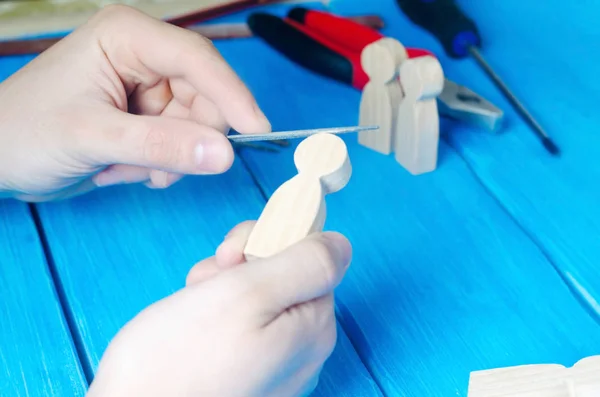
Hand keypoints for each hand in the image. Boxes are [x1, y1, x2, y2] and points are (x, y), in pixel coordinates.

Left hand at [0, 5, 269, 201]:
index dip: (232, 95)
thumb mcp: (93, 136)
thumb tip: (226, 155)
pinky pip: (181, 143)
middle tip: (154, 167)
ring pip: (195, 126)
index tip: (256, 130)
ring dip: (169, 158)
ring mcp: (147, 88)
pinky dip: (161, 164)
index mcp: (128, 36)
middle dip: (186, 139)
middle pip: (204, 96)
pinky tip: (125, 168)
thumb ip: (161, 145)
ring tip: (126, 167)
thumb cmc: (25, 133)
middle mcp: (144, 56)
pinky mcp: (146, 116)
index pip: (198, 60)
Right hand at [86, 222, 351, 396]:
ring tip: (193, 304)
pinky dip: (213, 312)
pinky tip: (189, 324)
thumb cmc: (179, 358)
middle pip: (283, 276)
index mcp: (313, 329)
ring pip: (256, 296)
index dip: (270, 244)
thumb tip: (340, 243)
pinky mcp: (244, 374)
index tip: (233, 257)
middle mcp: (302, 352)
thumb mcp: (249, 293)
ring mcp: (273, 367)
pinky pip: (238, 325)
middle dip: (242, 267)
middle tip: (208, 281)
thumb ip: (305, 264)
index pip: (310, 258)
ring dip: (222, 287)